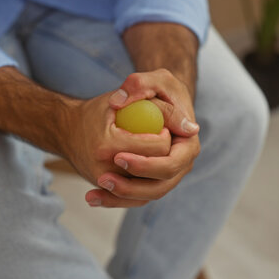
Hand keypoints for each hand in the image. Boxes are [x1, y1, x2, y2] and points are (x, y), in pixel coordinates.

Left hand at [84, 70, 200, 207]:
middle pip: (160, 186)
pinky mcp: (151, 181)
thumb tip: (120, 102)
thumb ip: (139, 84)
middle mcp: (181, 164)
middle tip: (103, 178)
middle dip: (131, 186)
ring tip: (93, 192)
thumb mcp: (154, 79)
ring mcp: (167, 176)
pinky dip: (114, 200)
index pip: (171, 163)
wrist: (154, 101)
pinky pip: (136, 196)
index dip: (147, 165)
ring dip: (120, 197)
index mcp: (188, 144)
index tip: (118, 157)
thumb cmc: (157, 89)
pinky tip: (91, 197)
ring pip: (147, 196)